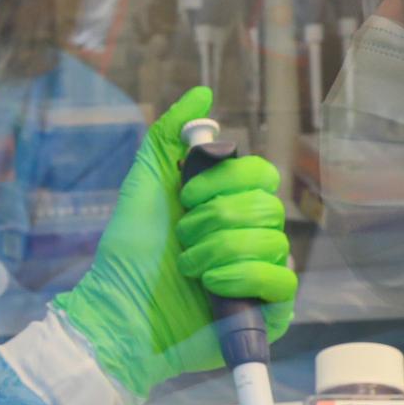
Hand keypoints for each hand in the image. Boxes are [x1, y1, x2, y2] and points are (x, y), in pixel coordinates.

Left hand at [55, 86, 294, 401]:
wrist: (120, 311)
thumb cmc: (130, 253)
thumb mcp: (145, 184)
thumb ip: (170, 135)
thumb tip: (202, 92)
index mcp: (228, 205)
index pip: (261, 174)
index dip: (226, 180)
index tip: (185, 196)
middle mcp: (250, 236)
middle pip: (269, 205)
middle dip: (217, 218)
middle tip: (183, 236)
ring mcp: (261, 274)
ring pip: (274, 242)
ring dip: (220, 250)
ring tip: (189, 267)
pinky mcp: (269, 312)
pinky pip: (283, 281)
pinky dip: (243, 277)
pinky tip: (212, 286)